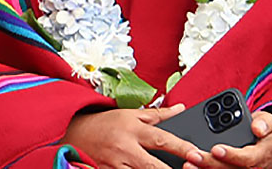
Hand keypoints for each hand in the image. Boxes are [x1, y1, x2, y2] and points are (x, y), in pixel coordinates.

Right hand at [63, 104, 198, 167]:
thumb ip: (159, 114)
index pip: (163, 139)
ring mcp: (115, 164)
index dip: (181, 147)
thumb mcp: (132, 114)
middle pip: (152, 165)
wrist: (74, 131)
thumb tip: (181, 108)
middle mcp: (125, 148)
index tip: (196, 154)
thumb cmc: (107, 122)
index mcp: (134, 129)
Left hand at [184, 111, 271, 168]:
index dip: (230, 155)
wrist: (270, 151)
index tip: (216, 148)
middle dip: (209, 163)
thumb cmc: (266, 135)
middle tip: (192, 155)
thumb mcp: (270, 123)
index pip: (245, 159)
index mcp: (260, 156)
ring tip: (187, 163)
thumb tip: (257, 128)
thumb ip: (265, 123)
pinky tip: (191, 168)